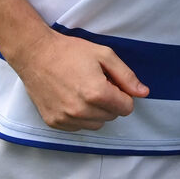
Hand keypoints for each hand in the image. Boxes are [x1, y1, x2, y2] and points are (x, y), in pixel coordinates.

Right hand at [13, 30, 149, 130]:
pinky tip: (72, 97)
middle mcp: (81, 111)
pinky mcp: (54, 123)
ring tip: (84, 90)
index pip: (126, 108)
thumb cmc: (70, 51)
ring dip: (97, 111)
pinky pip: (78, 127)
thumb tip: (144, 93)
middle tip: (97, 83)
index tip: (112, 82)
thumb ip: (126, 76)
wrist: (35, 54)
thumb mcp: (104, 55)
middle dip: (111, 102)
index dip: (123, 94)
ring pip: (96, 124)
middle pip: (112, 116)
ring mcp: (65, 119)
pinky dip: (80, 116)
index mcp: (96, 93)